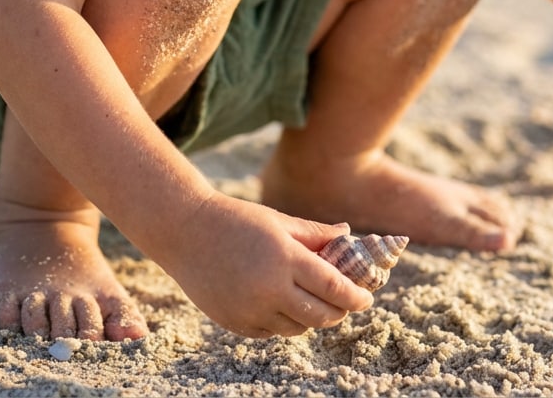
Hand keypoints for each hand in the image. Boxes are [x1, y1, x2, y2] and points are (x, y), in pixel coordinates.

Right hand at [165, 191, 373, 337]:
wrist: (186, 232)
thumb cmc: (237, 220)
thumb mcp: (278, 221)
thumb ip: (315, 234)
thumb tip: (349, 238)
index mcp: (285, 258)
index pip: (334, 288)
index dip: (356, 296)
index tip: (367, 297)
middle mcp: (270, 289)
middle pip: (322, 315)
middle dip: (339, 311)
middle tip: (343, 301)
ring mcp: (252, 310)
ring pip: (298, 327)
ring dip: (310, 316)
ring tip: (308, 297)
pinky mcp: (237, 324)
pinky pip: (272, 331)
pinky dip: (282, 320)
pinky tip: (278, 300)